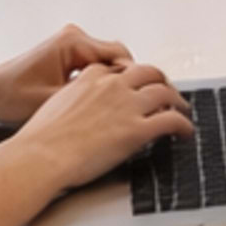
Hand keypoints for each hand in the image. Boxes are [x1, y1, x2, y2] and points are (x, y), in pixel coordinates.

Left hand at [0, 25, 134, 127]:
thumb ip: (90, 97)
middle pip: (119, 58)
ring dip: (114, 84)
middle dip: (127, 83)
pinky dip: (101, 83)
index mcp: (73, 42)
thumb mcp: (54, 100)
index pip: (122, 56)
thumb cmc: (9, 95)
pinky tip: (99, 104)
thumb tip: (122, 104)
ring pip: (108, 63)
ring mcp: (71, 46)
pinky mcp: (67, 56)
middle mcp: (74, 38)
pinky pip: (96, 66)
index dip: (134, 80)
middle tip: (135, 108)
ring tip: (117, 108)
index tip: (144, 100)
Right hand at [10, 60, 190, 186]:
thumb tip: (82, 113)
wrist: (40, 156)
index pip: (119, 69)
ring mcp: (127, 106)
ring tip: (182, 109)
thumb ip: (75, 102)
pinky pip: (171, 121)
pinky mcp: (137, 129)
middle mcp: (112, 86)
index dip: (132, 76)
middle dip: (160, 80)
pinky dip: (184, 125)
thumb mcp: (55, 106)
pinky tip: (186, 132)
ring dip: (177, 100)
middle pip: (148, 72)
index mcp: (89, 78)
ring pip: (164, 92)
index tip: (136, 84)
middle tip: (166, 92)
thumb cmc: (40, 140)